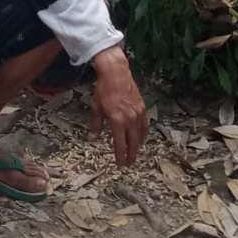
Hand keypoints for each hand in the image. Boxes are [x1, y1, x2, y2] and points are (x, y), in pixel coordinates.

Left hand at [89, 45, 147, 165]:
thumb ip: (96, 124)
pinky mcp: (142, 108)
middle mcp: (130, 119)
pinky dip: (143, 134)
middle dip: (131, 154)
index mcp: (117, 120)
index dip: (120, 155)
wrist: (116, 73)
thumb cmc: (104, 90)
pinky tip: (141, 138)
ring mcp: (138, 113)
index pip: (120, 143)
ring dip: (138, 146)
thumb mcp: (96, 107)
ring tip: (135, 154)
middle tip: (129, 163)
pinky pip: (145, 125)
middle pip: (132, 142)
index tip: (120, 164)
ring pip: (140, 135)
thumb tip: (93, 138)